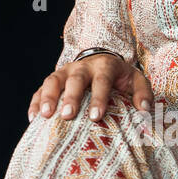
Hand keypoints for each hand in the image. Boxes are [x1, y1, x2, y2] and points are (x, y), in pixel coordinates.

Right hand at [28, 51, 153, 122]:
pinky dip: (35, 102)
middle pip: (74, 80)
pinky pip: (40, 89)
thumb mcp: (136, 80)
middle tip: (67, 115)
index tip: (96, 116)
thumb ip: (143, 93)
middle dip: (70, 97)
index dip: (98, 98)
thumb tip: (144, 110)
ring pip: (53, 81)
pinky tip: (33, 118)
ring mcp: (64, 71)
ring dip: (48, 97)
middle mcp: (82, 66)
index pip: (101, 81)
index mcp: (104, 66)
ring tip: (45, 116)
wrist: (101, 60)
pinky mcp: (53, 80)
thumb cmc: (119, 76)